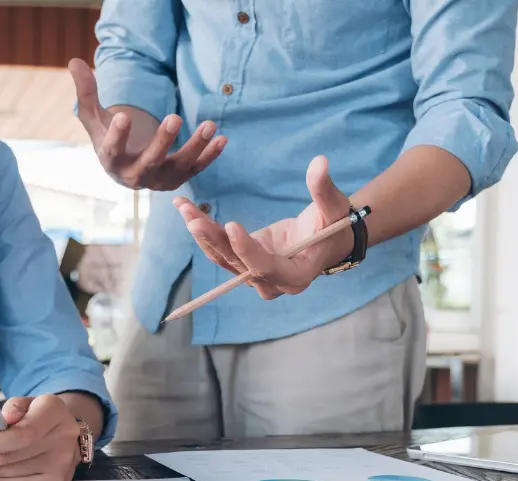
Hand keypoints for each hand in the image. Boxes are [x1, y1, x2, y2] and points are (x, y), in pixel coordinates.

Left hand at [0, 395, 81, 480]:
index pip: (19, 435)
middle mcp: (63, 440)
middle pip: (8, 456)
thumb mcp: (27, 402)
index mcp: (55, 412)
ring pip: (8, 473)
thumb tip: (2, 419)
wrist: (66, 432)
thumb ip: (14, 406)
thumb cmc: (38, 415)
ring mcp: (61, 466)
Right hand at [69, 58, 225, 189]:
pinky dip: (210, 156)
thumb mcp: (94, 116)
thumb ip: (85, 92)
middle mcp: (135, 175)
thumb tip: (74, 60)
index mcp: (111, 161)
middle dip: (163, 142)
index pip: (112, 150)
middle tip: (174, 117)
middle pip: (149, 162)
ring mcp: (158, 180)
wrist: (124, 165)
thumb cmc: (107, 136)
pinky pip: (195, 169)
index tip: (123, 115)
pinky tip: (222, 139)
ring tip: (210, 125)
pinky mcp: (177, 179)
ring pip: (178, 167)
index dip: (118, 135)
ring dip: (195, 148)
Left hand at [178, 156, 353, 298]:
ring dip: (202, 235)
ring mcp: (254, 276)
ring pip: (223, 258)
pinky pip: (219, 250)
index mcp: (296, 275)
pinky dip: (203, 232)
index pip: (266, 268)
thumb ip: (323, 188)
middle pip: (237, 265)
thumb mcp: (333, 206)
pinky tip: (186, 210)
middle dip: (214, 241)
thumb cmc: (332, 224)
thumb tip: (320, 162)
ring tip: (184, 209)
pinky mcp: (242, 264)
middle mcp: (271, 282)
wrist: (324, 240)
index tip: (232, 225)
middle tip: (193, 219)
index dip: (247, 250)